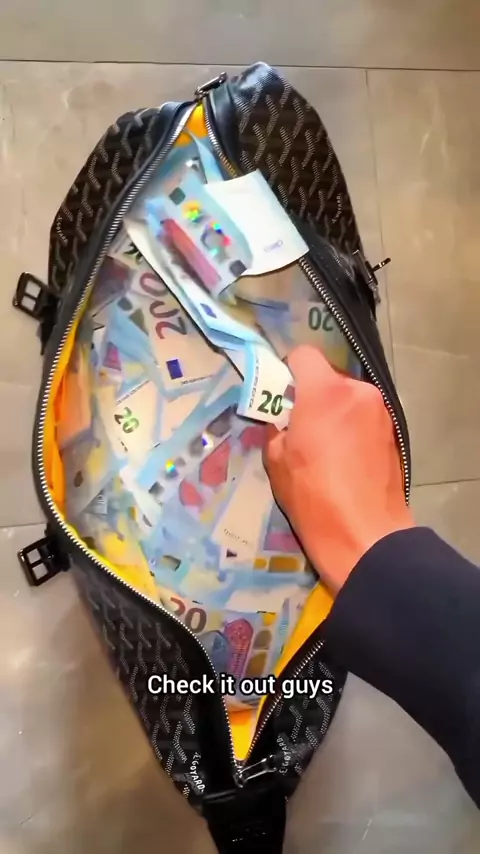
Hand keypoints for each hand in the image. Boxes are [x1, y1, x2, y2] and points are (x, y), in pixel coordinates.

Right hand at [264, 346, 413, 594]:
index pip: (303, 355)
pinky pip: (363, 418)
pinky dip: (351, 428)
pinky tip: (344, 459)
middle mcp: (358, 392)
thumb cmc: (313, 496)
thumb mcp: (277, 461)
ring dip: (333, 412)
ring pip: (348, 398)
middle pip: (328, 377)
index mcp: (325, 392)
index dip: (288, 371)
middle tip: (298, 427)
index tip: (280, 396)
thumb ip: (276, 428)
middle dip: (311, 395)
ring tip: (323, 448)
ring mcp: (380, 411)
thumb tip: (279, 421)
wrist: (365, 534)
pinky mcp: (393, 432)